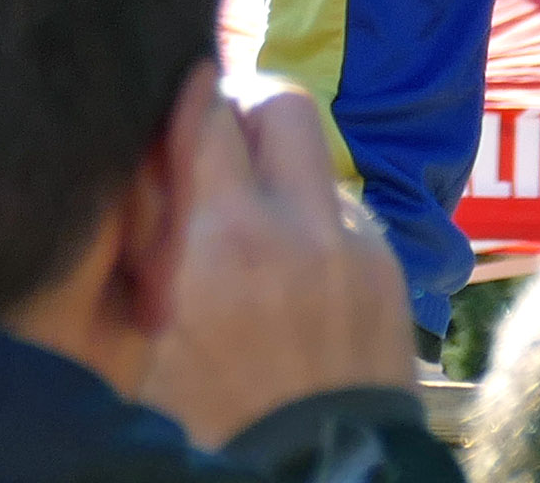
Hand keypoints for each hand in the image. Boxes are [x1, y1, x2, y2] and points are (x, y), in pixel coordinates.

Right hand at [130, 71, 416, 438]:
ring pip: (317, 159)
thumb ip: (146, 243)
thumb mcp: (148, 338)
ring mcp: (358, 246)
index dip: (186, 95)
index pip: (208, 109)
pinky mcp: (392, 272)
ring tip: (253, 227)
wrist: (318, 478)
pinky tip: (295, 272)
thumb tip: (147, 172)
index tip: (172, 102)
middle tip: (216, 144)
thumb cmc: (214, 421)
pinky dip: (316, 222)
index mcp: (226, 240)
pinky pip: (347, 212)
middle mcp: (302, 225)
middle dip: (244, 108)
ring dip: (281, 173)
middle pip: (281, 99)